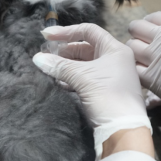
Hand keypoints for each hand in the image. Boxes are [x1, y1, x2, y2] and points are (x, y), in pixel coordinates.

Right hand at [32, 24, 151, 157]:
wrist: (123, 129)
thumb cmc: (107, 96)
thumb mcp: (81, 77)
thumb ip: (59, 65)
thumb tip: (37, 58)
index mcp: (115, 49)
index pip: (88, 31)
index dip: (66, 32)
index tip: (46, 36)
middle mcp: (115, 59)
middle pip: (86, 47)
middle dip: (64, 51)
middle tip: (47, 56)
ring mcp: (112, 75)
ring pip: (85, 64)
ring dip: (67, 65)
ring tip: (50, 69)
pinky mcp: (106, 90)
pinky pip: (86, 78)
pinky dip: (72, 78)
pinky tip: (59, 83)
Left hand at [127, 12, 160, 113]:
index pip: (153, 17)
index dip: (151, 24)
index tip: (153, 32)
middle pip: (136, 28)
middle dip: (138, 34)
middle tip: (144, 44)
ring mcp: (156, 59)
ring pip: (131, 48)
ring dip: (135, 52)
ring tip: (143, 59)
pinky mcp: (153, 80)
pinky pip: (134, 70)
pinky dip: (136, 70)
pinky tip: (145, 74)